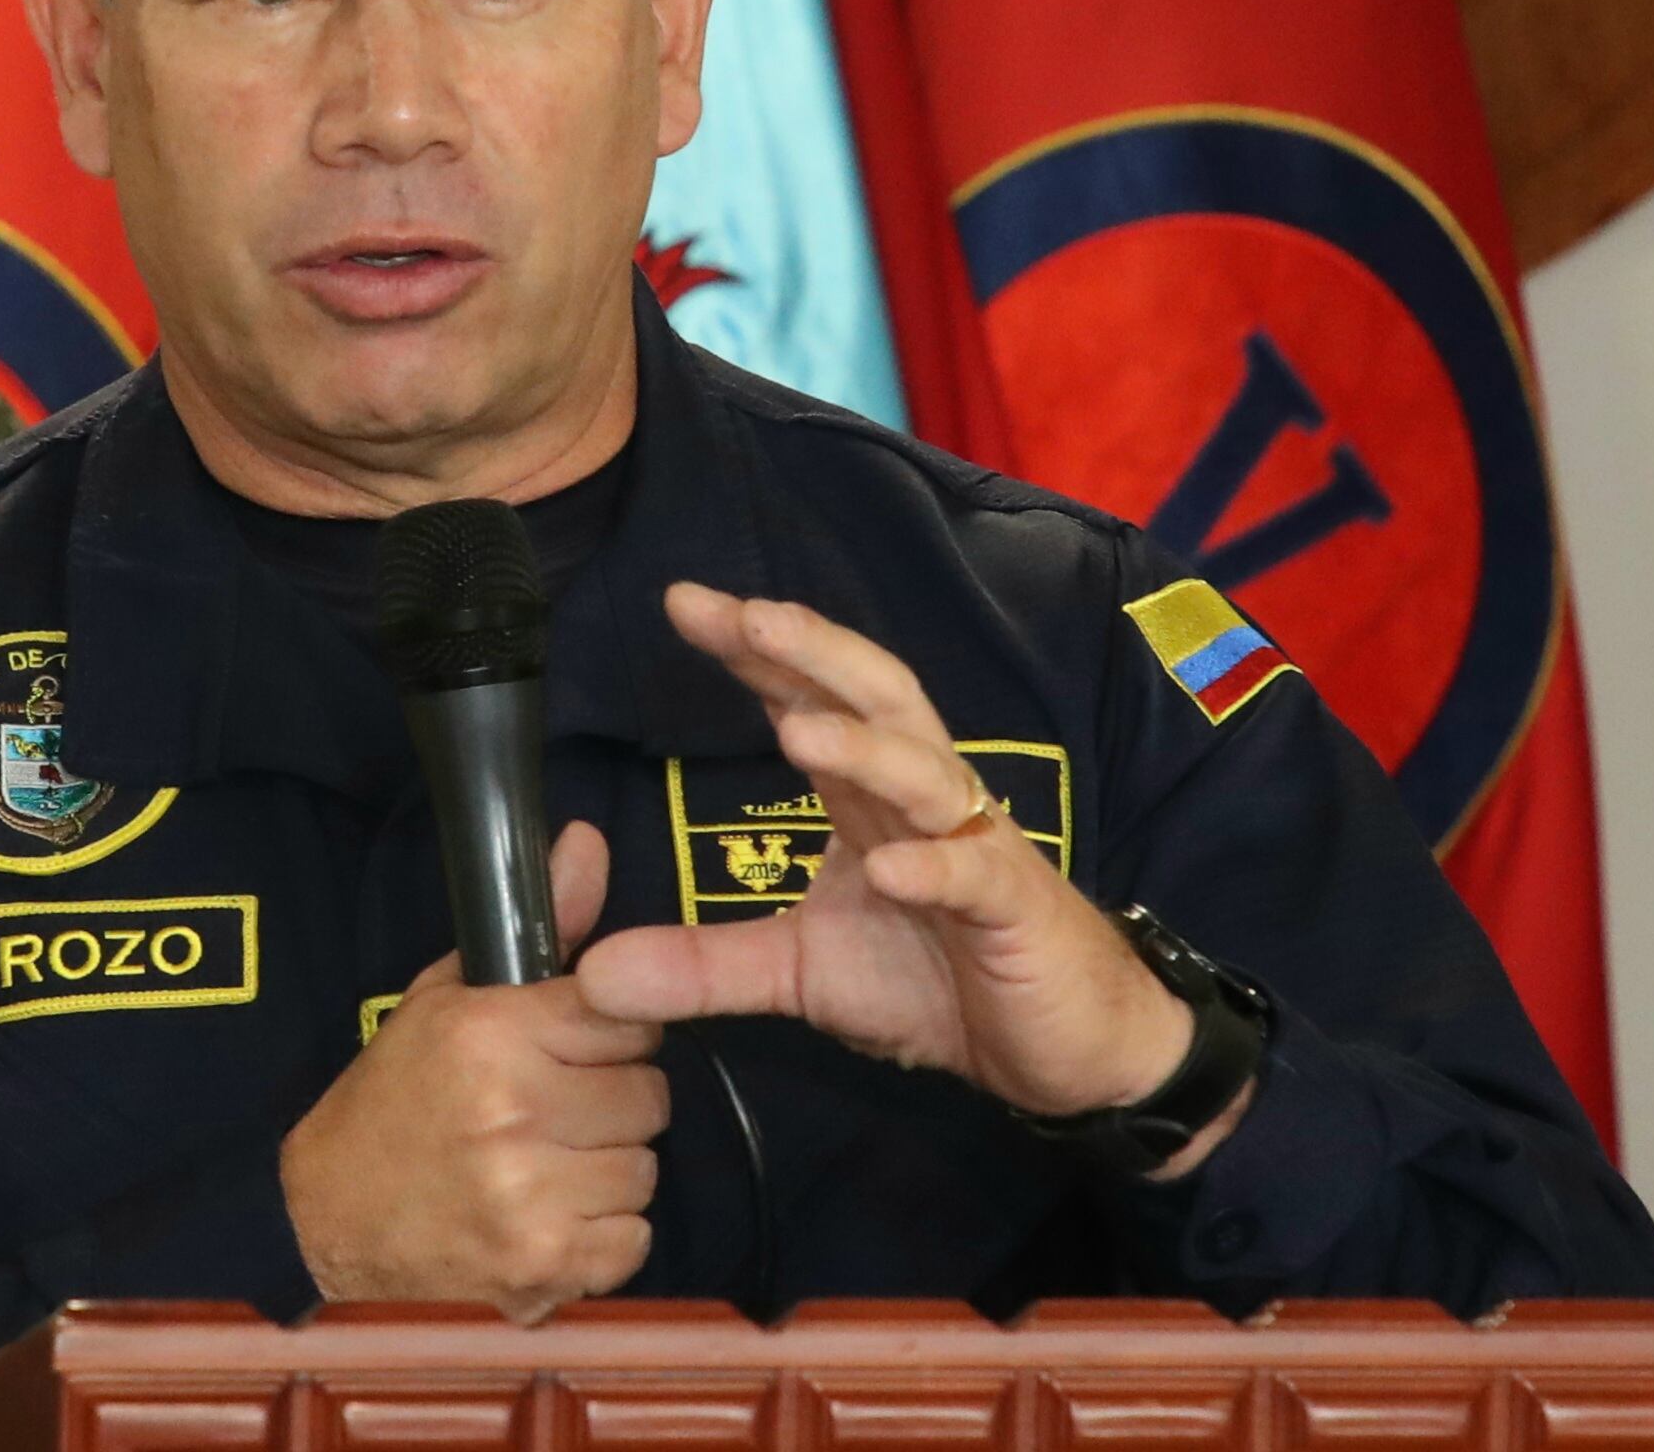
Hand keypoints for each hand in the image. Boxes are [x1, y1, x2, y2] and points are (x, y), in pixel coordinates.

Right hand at [281, 821, 670, 1318]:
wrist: (326, 1220)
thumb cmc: (395, 1100)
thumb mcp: (450, 997)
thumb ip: (540, 924)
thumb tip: (589, 838)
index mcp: (490, 1034)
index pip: (629, 1020)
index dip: (609, 1037)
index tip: (575, 1051)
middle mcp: (514, 1112)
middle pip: (648, 1098)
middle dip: (611, 1104)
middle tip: (551, 1113)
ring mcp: (529, 1196)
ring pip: (644, 1169)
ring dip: (607, 1172)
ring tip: (543, 1166)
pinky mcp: (542, 1265)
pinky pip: (633, 1239)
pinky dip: (602, 1236)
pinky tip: (547, 1217)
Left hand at [574, 585, 1248, 1176]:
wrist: (1060, 1049)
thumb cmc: (938, 983)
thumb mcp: (800, 973)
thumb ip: (704, 964)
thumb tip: (593, 973)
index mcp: (868, 798)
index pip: (810, 699)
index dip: (754, 652)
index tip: (684, 603)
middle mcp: (921, 800)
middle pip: (874, 699)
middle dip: (813, 652)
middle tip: (745, 615)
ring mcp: (974, 846)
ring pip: (924, 773)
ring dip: (862, 748)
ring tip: (795, 730)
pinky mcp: (1014, 910)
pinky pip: (974, 877)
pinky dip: (933, 867)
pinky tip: (887, 870)